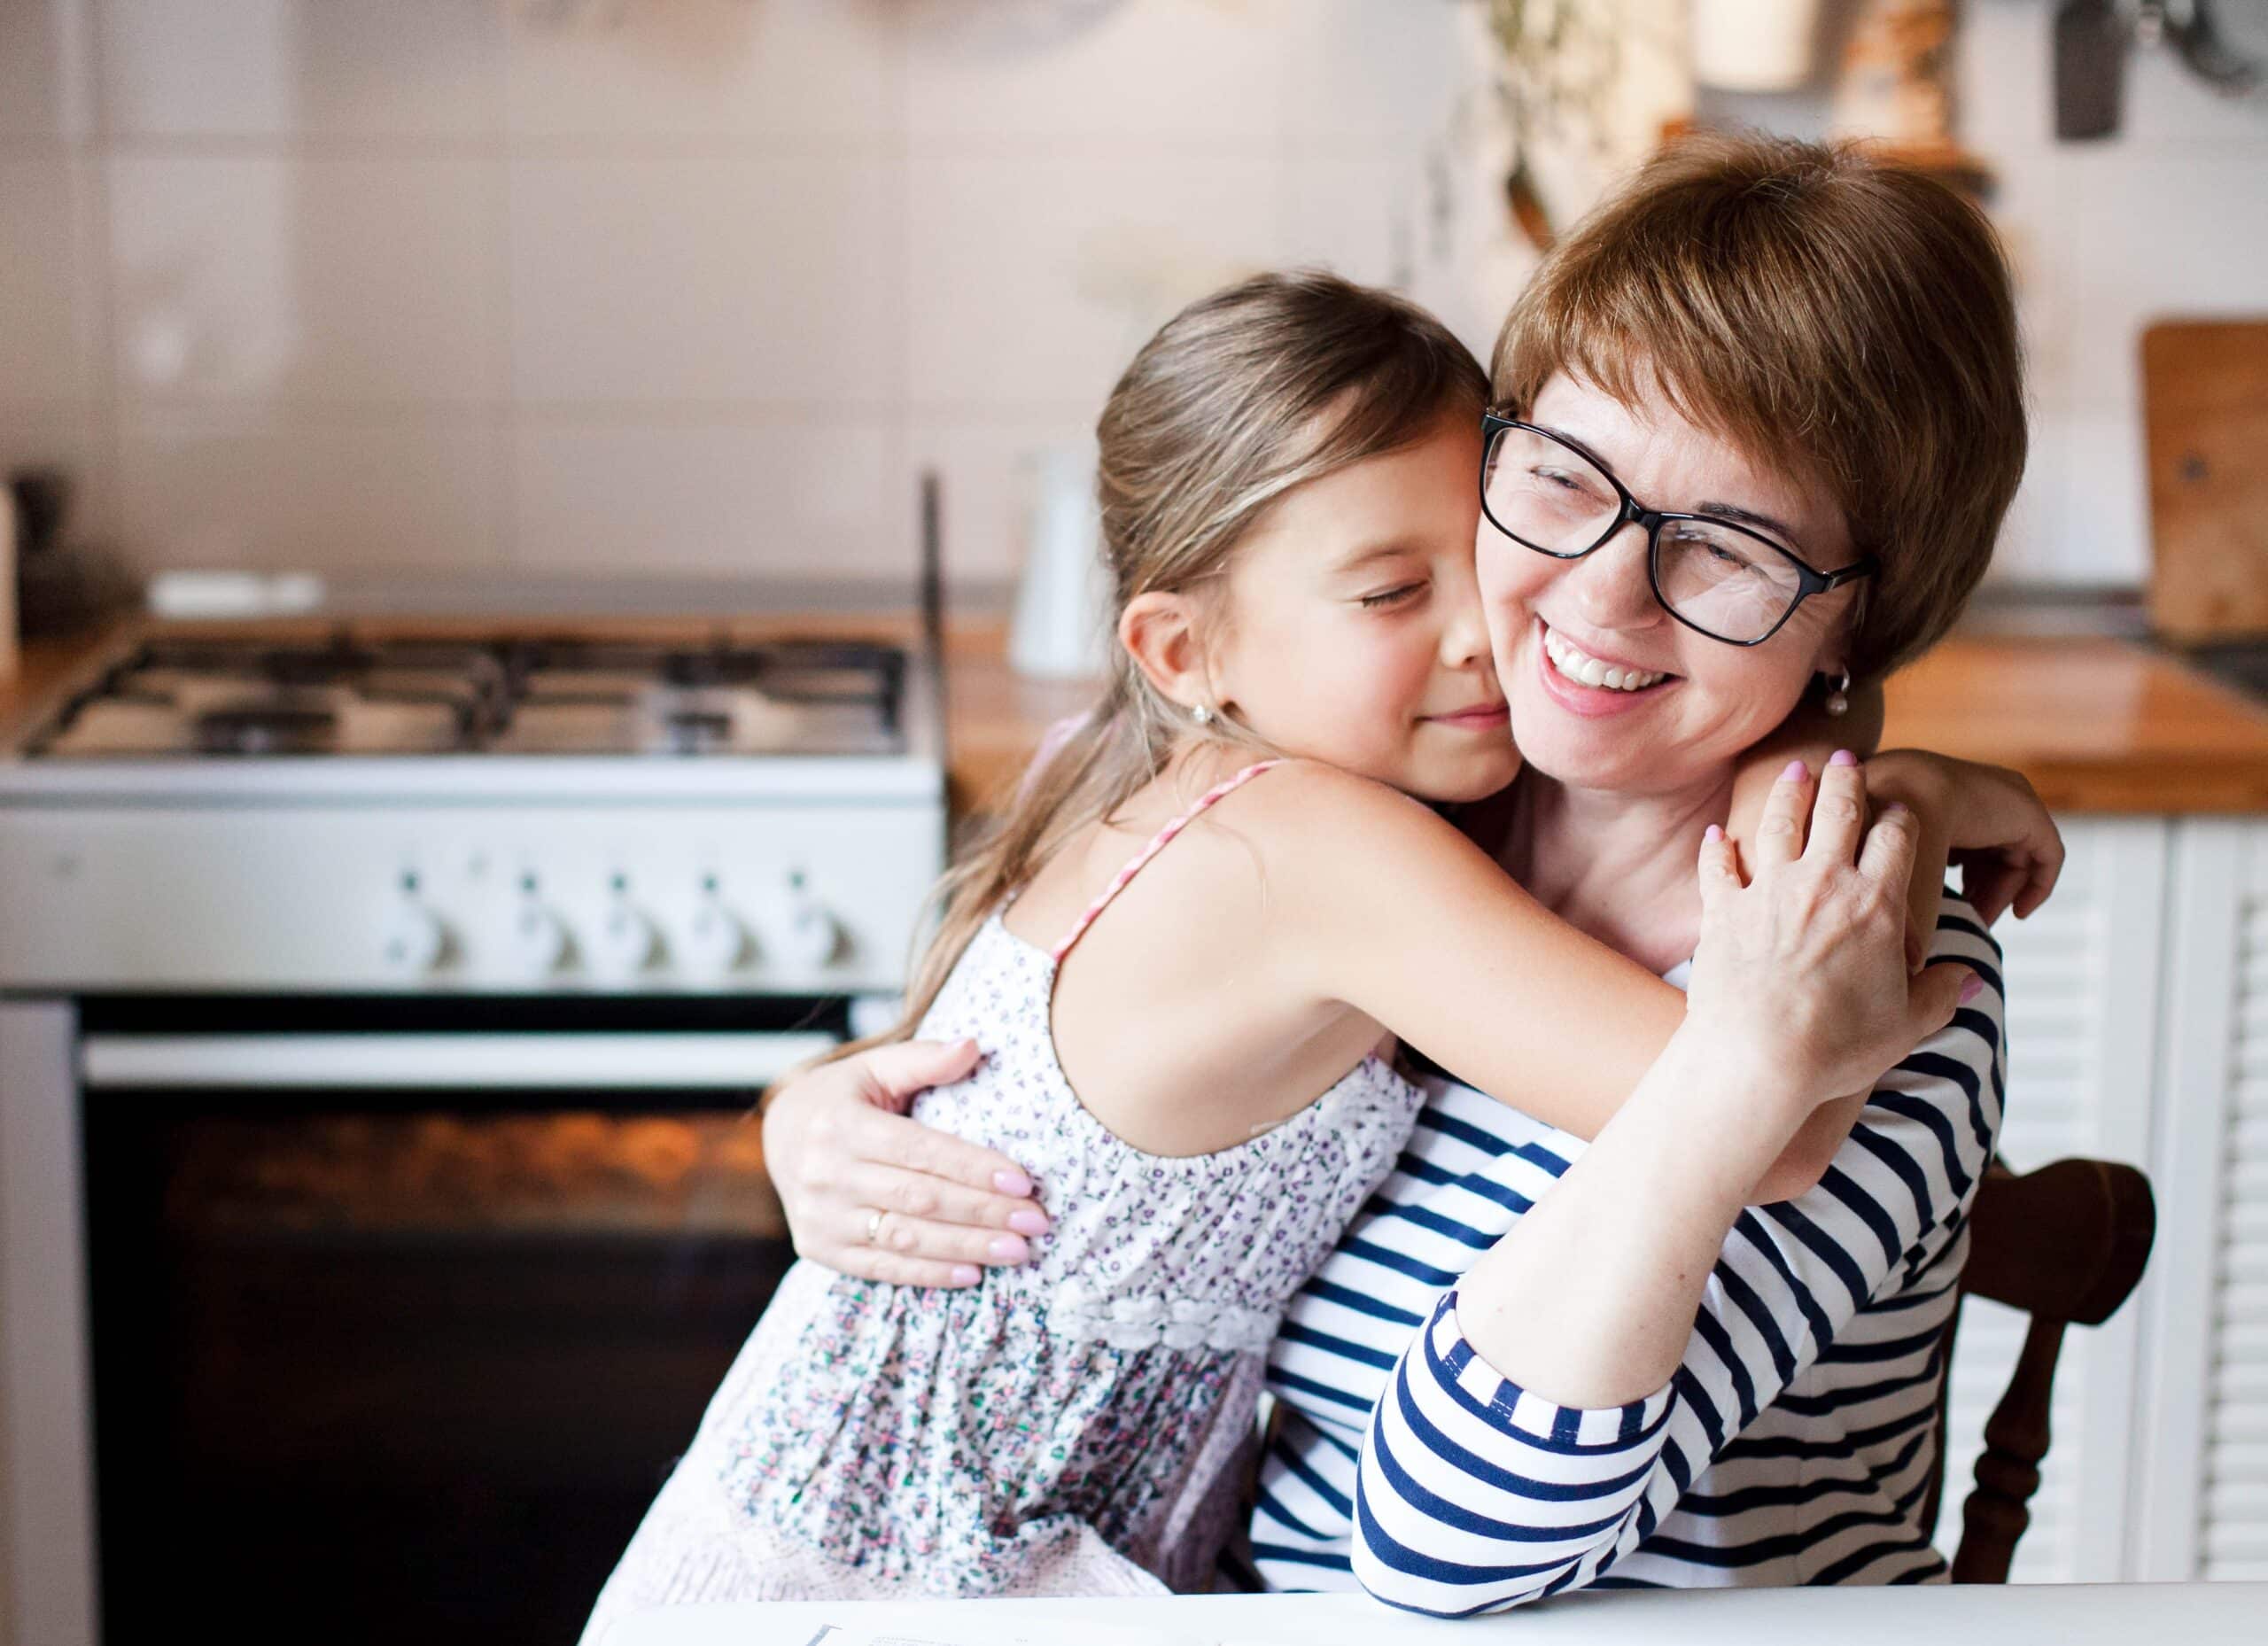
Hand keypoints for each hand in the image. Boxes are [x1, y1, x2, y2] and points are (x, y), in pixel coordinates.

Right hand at [761, 1038, 1050, 1286]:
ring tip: (1018, 1250)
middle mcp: (825, 1173)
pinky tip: (973, 1273)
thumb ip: (924, 1059)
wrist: (779, 1136)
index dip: (973, 1168)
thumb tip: (974, 1046)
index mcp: (840, 1125)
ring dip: (967, 1247)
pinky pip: (881, 1268)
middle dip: (984, 1212)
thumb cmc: (842, 1097)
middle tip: (1036, 1220)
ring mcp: (819, 1217)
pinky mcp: (819, 1249)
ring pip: (905, 1238)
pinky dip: (929, 1274)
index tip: (1023, 1181)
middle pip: (919, 1199)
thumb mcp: (874, 1067)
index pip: (920, 1151)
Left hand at [1688, 757, 1978, 1117]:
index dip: (1901, 817)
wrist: (1756, 1061)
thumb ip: (1940, 994)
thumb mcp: (1905, 1026)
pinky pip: (1719, 866)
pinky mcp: (1722, 910)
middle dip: (1846, 779)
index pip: (1897, 837)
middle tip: (1846, 758)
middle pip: (1838, 811)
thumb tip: (1969, 979)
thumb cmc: (1836, 1049)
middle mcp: (1822, 884)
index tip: (1902, 808)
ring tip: (1794, 771)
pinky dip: (1717, 847)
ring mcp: (1767, 892)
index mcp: (1875, 904)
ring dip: (1788, 792)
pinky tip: (1718, 834)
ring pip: (1779, 822)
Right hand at [1867, 750, 2063, 926]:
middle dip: (1978, 891)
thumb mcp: (1884, 861)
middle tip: (1965, 922)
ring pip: (2013, 855)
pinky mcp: (2028, 811)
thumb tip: (1901, 935)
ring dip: (1998, 893)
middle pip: (1987, 851)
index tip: (1948, 914)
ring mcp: (2004, 796)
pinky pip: (2047, 854)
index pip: (1959, 843)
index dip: (1955, 883)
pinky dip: (2037, 885)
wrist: (1892, 803)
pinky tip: (2020, 912)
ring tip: (1980, 921)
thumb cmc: (1875, 836)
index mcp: (1939, 793)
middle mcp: (1973, 790)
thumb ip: (1892, 881)